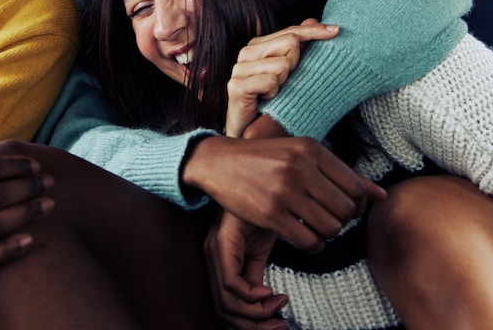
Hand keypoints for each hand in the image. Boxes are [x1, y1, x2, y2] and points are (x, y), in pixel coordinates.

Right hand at [183, 133, 384, 251]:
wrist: (220, 161)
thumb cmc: (266, 158)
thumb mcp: (303, 155)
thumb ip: (342, 174)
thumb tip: (382, 196)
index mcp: (312, 149)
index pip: (356, 188)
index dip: (357, 206)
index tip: (345, 210)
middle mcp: (300, 167)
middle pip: (346, 211)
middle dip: (343, 222)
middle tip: (330, 221)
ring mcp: (284, 191)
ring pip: (330, 228)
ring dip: (328, 235)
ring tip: (317, 229)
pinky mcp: (270, 213)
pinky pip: (308, 242)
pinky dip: (313, 246)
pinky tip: (305, 238)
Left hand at [204, 210, 285, 329]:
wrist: (260, 176)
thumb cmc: (259, 207)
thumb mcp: (261, 246)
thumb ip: (257, 272)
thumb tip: (266, 301)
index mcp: (220, 259)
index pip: (226, 306)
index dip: (251, 323)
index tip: (278, 321)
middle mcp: (212, 257)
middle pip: (224, 310)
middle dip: (253, 326)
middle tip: (279, 327)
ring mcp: (215, 251)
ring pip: (226, 302)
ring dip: (255, 314)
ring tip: (278, 307)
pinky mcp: (223, 243)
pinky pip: (231, 283)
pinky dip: (252, 296)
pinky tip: (271, 292)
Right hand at [226, 19, 337, 136]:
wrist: (250, 135)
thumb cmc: (272, 104)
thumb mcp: (289, 74)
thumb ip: (298, 47)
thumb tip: (312, 19)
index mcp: (258, 46)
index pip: (291, 31)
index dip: (315, 31)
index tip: (336, 31)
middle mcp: (246, 53)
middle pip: (290, 42)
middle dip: (297, 63)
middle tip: (287, 83)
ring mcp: (239, 70)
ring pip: (282, 63)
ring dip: (285, 82)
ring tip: (275, 94)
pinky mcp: (236, 87)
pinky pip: (271, 81)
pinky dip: (275, 93)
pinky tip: (267, 101)